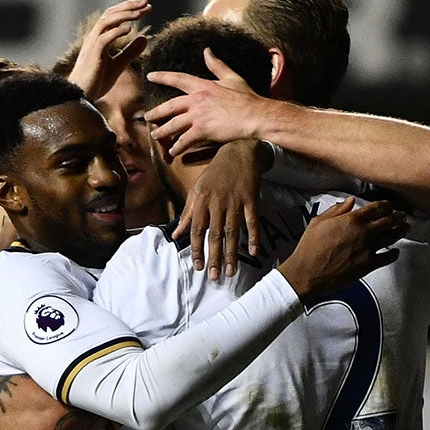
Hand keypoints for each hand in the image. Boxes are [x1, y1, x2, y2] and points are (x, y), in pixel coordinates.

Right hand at [67, 0, 151, 100]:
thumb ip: (130, 51)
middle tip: (146, 2)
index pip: (114, 16)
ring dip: (124, 15)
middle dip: (129, 6)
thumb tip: (144, 38)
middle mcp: (94, 37)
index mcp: (99, 37)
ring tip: (140, 13)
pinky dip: (116, 32)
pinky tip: (129, 29)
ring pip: (106, 22)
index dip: (130, 9)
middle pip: (110, 13)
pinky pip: (104, 40)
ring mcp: (92, 46)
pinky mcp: (93, 57)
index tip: (146, 6)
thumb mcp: (118, 64)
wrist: (80, 98)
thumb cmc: (96, 82)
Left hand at [144, 50, 274, 156]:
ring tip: (155, 136)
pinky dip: (177, 146)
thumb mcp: (231, 77)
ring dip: (163, 131)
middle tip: (147, 117)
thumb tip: (207, 51)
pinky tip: (173, 151)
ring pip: (173, 124)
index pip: (178, 79)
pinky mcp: (202, 130)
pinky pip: (184, 140)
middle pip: (170, 106)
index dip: (162, 77)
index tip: (150, 76)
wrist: (255, 115)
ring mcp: (198, 115)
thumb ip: (217, 65)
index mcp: (202, 85)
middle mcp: (196, 99)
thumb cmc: (246, 98)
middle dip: (156, 112)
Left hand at [178, 138, 266, 280]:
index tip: (197, 268)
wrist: (239, 151)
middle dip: (214, 258)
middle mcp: (217, 203)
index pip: (197, 230)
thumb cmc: (216, 173)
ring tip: (231, 272)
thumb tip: (176, 234)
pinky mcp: (251, 199)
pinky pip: (252, 221)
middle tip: (215, 277)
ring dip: (232, 254)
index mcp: (202, 201)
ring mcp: (235, 201)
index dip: (197, 250)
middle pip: (215, 235)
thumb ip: (187, 214)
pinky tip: (254, 252)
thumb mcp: (197, 190)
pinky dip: (253, 237)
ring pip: (233, 232)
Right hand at [277, 198, 409, 298]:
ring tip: (405, 228)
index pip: (375, 208)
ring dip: (400, 231)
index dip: (385, 205)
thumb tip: (350, 202)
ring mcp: (368, 249)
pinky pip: (387, 258)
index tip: (389, 205)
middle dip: (397, 217)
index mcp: (351, 219)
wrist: (307, 272)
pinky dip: (393, 254)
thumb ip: (337, 210)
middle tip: (402, 215)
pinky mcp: (368, 265)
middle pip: (388, 221)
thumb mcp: (319, 222)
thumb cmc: (310, 248)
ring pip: (391, 237)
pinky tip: (395, 251)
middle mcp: (363, 232)